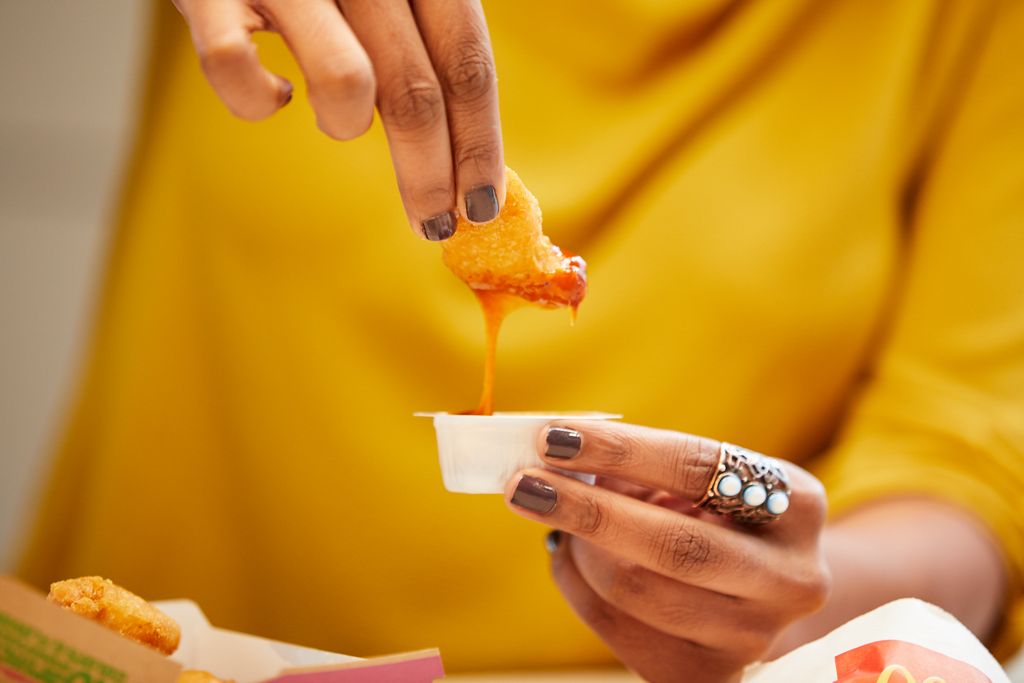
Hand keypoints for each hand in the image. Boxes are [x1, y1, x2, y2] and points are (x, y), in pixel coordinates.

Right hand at [171, 0, 504, 238]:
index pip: (467, 63)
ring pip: (345, 83)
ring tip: (335, 117)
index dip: (480, 144)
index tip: (482, 207)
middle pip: (416, 90)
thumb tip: (467, 158)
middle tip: (434, 224)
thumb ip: (425, 45)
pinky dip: (258, 101)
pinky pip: (236, 71)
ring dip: (344, 125)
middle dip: (430, 174)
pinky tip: (276, 94)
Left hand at [505, 421, 830, 682]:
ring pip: (637, 591)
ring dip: (579, 548)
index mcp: (797, 504)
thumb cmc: (718, 514)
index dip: (619, 451)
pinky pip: (619, 631)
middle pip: (674, 546)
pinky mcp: (712, 676)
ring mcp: (755, 636)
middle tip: (522, 483)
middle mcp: (791, 577)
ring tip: (554, 514)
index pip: (697, 468)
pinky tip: (569, 554)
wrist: (766, 593)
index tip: (553, 437)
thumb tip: (554, 453)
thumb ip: (641, 465)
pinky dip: (576, 585)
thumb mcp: (702, 479)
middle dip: (587, 510)